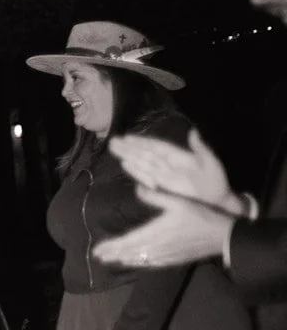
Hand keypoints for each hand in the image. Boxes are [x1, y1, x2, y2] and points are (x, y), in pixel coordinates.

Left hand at [94, 186, 232, 267]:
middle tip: (98, 256)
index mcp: (157, 232)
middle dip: (114, 254)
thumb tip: (138, 188)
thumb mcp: (179, 201)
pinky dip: (140, 263)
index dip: (113, 246)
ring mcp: (167, 255)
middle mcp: (158, 246)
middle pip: (131, 252)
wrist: (223, 236)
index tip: (98, 249)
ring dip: (124, 259)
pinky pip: (153, 263)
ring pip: (140, 259)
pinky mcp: (174, 259)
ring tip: (110, 260)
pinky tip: (135, 262)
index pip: (129, 241)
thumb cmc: (201, 216)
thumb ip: (157, 196)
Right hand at [107, 130, 243, 214]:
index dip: (141, 141)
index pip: (156, 146)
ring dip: (128, 157)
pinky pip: (147, 177)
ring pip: (143, 164)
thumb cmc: (216, 179)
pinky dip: (136, 171)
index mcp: (178, 155)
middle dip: (129, 148)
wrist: (217, 199)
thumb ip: (200, 147)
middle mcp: (167, 163)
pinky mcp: (163, 185)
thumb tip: (194, 130)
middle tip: (112, 142)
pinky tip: (126, 165)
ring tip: (114, 150)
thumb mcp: (210, 161)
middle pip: (145, 154)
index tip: (127, 137)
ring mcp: (164, 174)